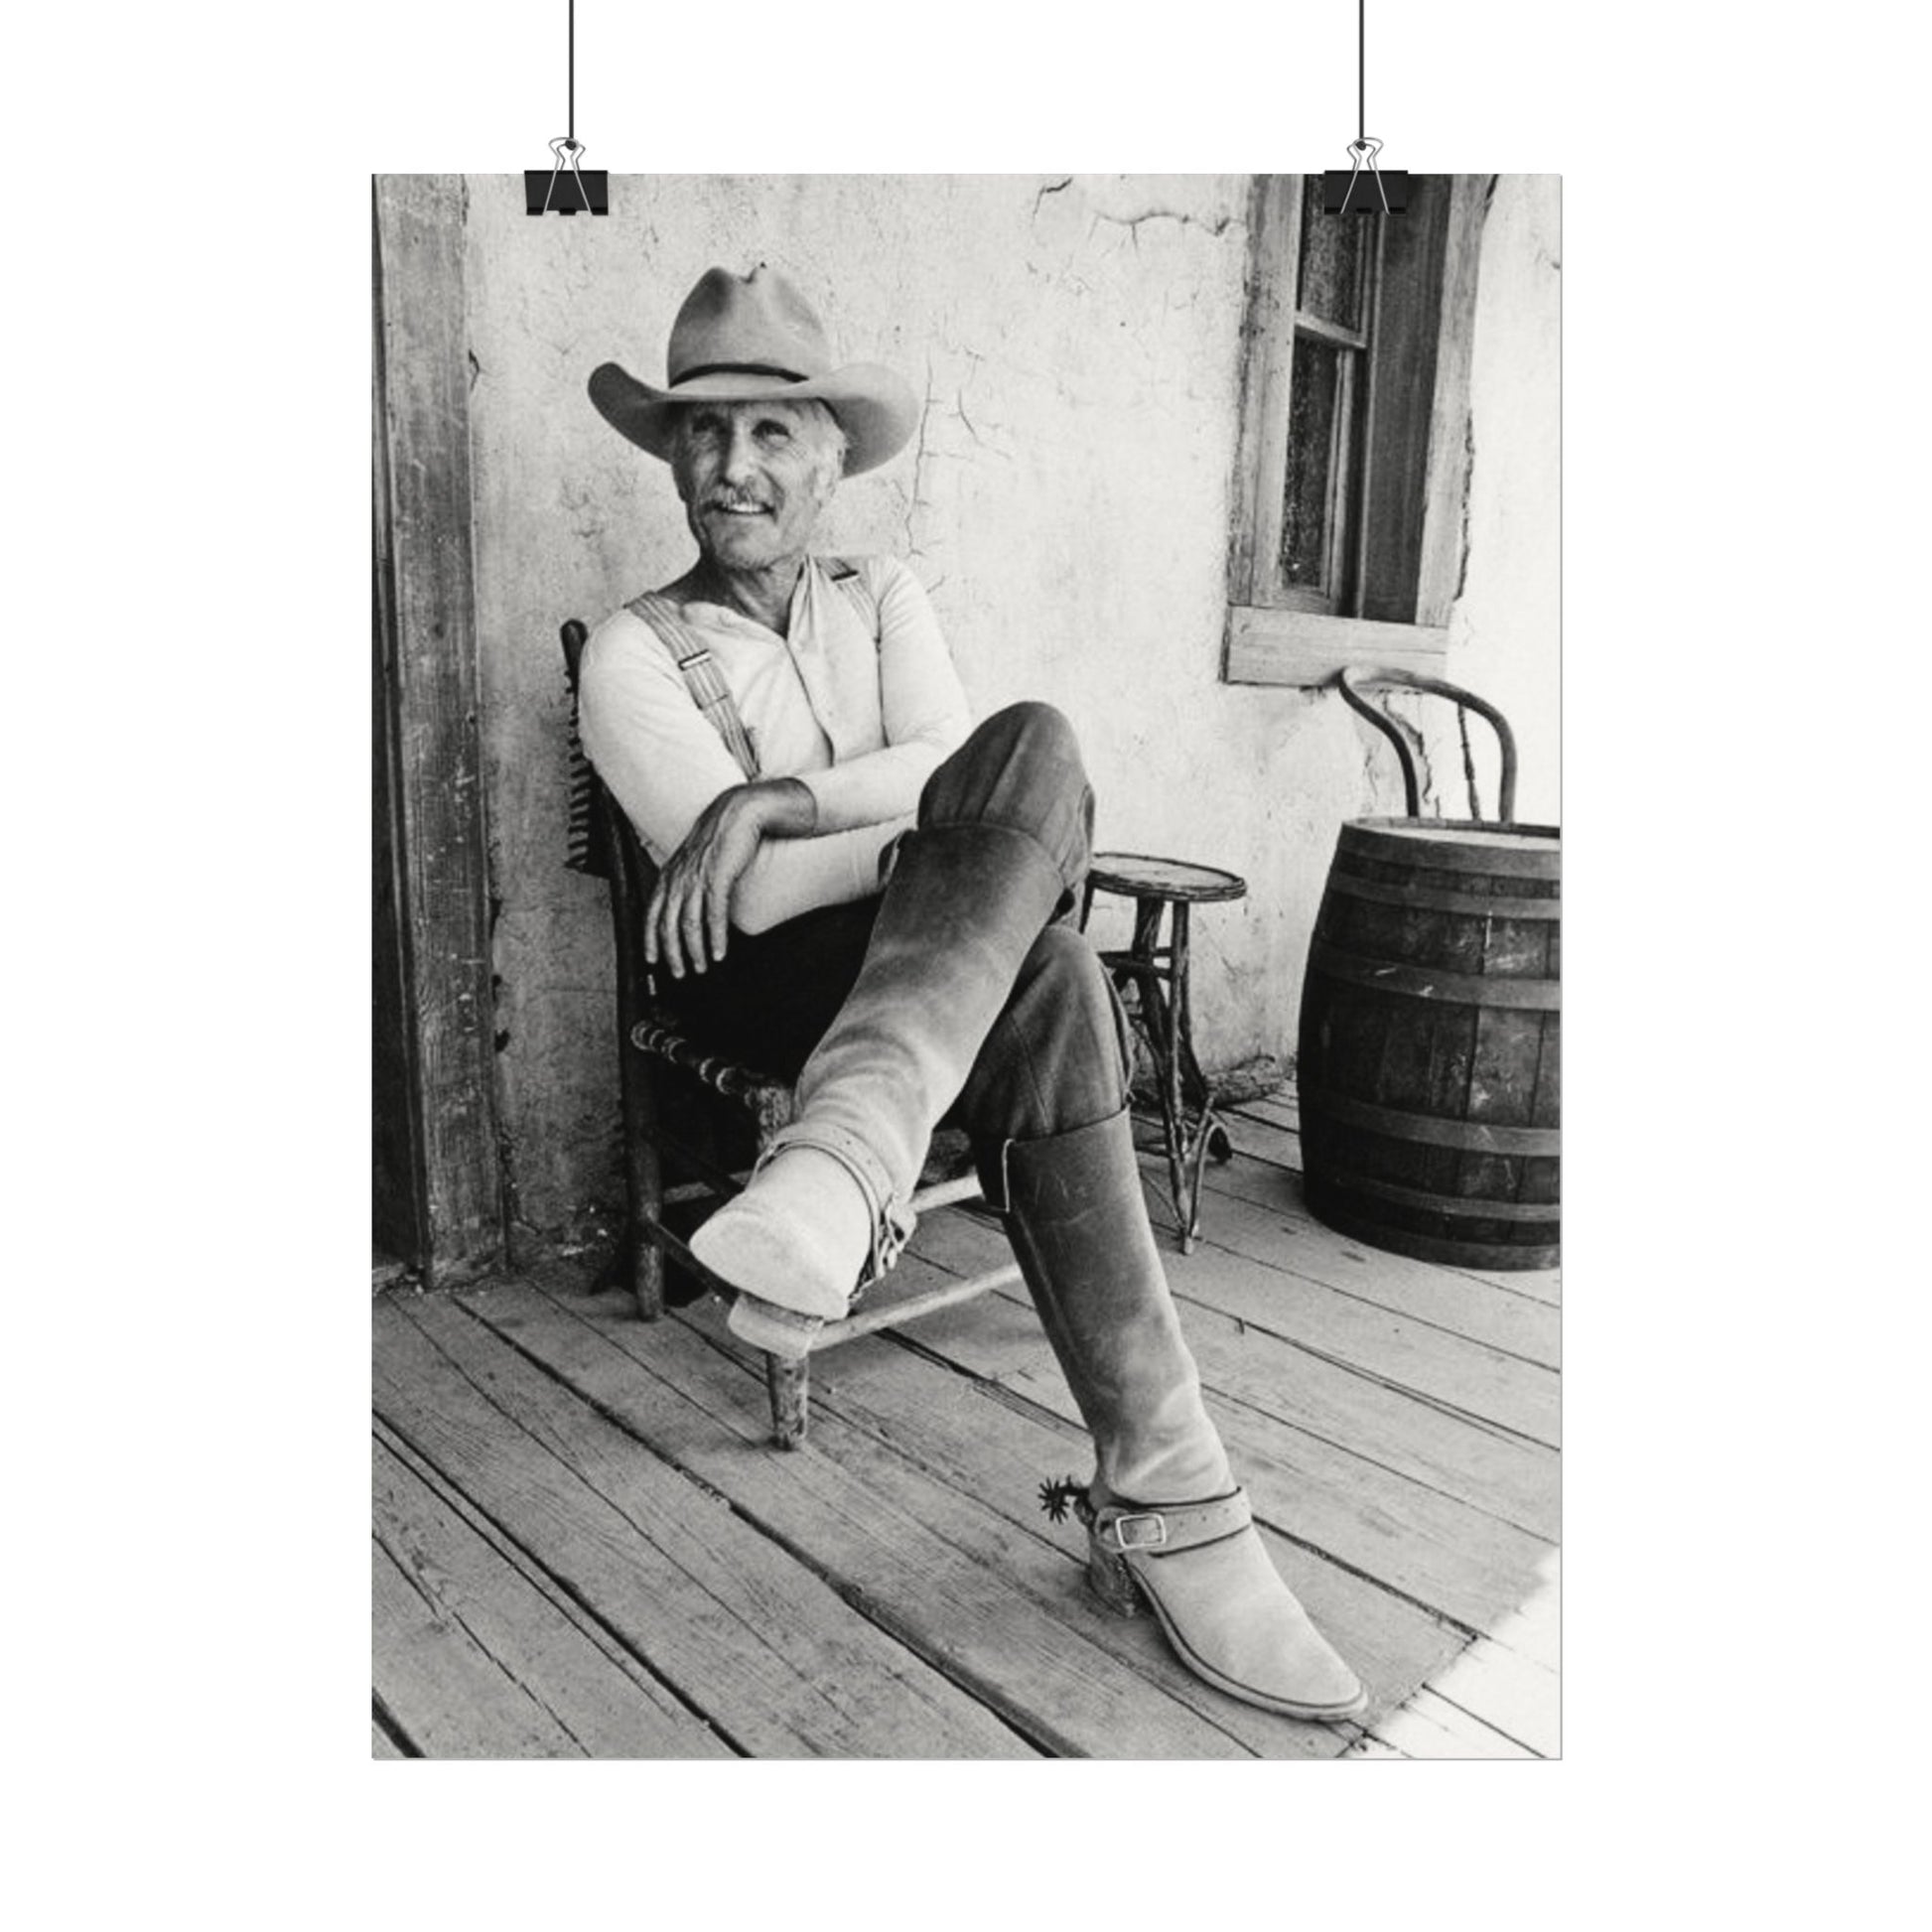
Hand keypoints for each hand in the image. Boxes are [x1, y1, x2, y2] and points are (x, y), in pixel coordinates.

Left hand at [645, 780, 813, 977]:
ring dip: (695, 951)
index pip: (651, 914)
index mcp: (669, 875)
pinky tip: (719, 952)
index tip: (651, 960)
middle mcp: (678, 878)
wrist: (738, 813)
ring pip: (689, 924)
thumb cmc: (718, 838)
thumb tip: (686, 909)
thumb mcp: (693, 861)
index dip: (649, 940)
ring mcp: (697, 879)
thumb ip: (685, 883)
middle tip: (679, 973)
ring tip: (702, 967)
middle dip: (672, 954)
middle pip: (668, 925)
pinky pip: (713, 915)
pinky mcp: (718, 878)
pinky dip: (716, 938)